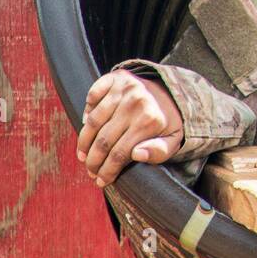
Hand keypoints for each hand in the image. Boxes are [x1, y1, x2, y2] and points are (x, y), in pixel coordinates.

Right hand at [77, 70, 183, 186]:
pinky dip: (87, 109)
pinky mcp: (116, 77)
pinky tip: (86, 124)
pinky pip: (93, 94)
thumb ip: (159, 151)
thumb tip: (137, 155)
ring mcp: (124, 89)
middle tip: (90, 170)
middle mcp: (135, 103)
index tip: (101, 181)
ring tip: (82, 155)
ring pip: (94, 120)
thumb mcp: (173, 139)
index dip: (107, 170)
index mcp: (150, 121)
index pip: (120, 153)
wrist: (173, 89)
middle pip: (104, 139)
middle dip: (93, 160)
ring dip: (85, 141)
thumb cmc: (169, 119)